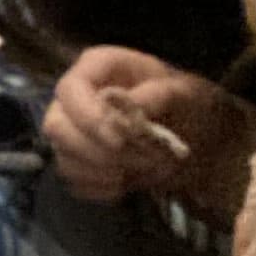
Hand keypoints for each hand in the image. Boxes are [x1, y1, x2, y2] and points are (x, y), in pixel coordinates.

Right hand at [43, 47, 255, 214]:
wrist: (198, 138)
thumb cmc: (190, 105)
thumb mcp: (184, 94)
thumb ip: (154, 95)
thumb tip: (122, 103)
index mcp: (97, 68)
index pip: (70, 90)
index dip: (88, 117)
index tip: (119, 141)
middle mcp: (76, 98)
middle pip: (57, 128)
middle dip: (100, 151)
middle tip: (145, 157)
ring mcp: (73, 132)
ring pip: (64, 159)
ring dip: (107, 171)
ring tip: (146, 166)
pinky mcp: (78, 162)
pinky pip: (74, 182)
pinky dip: (103, 187)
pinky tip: (129, 179)